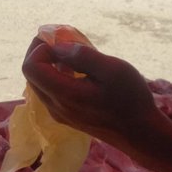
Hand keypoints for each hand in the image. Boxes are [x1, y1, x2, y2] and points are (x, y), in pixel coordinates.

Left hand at [21, 39, 165, 156]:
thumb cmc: (130, 99)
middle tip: (63, 39)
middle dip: (42, 52)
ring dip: (50, 63)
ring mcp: (60, 114)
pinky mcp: (67, 117)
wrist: (140, 133)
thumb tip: (58, 46)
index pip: (30, 66)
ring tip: (73, 53)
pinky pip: (51, 91)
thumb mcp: (112, 69)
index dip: (40, 47)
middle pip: (31, 74)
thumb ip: (82, 55)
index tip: (62, 39)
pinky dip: (58, 76)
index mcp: (64, 94)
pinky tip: (79, 71)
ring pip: (40, 83)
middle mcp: (55, 107)